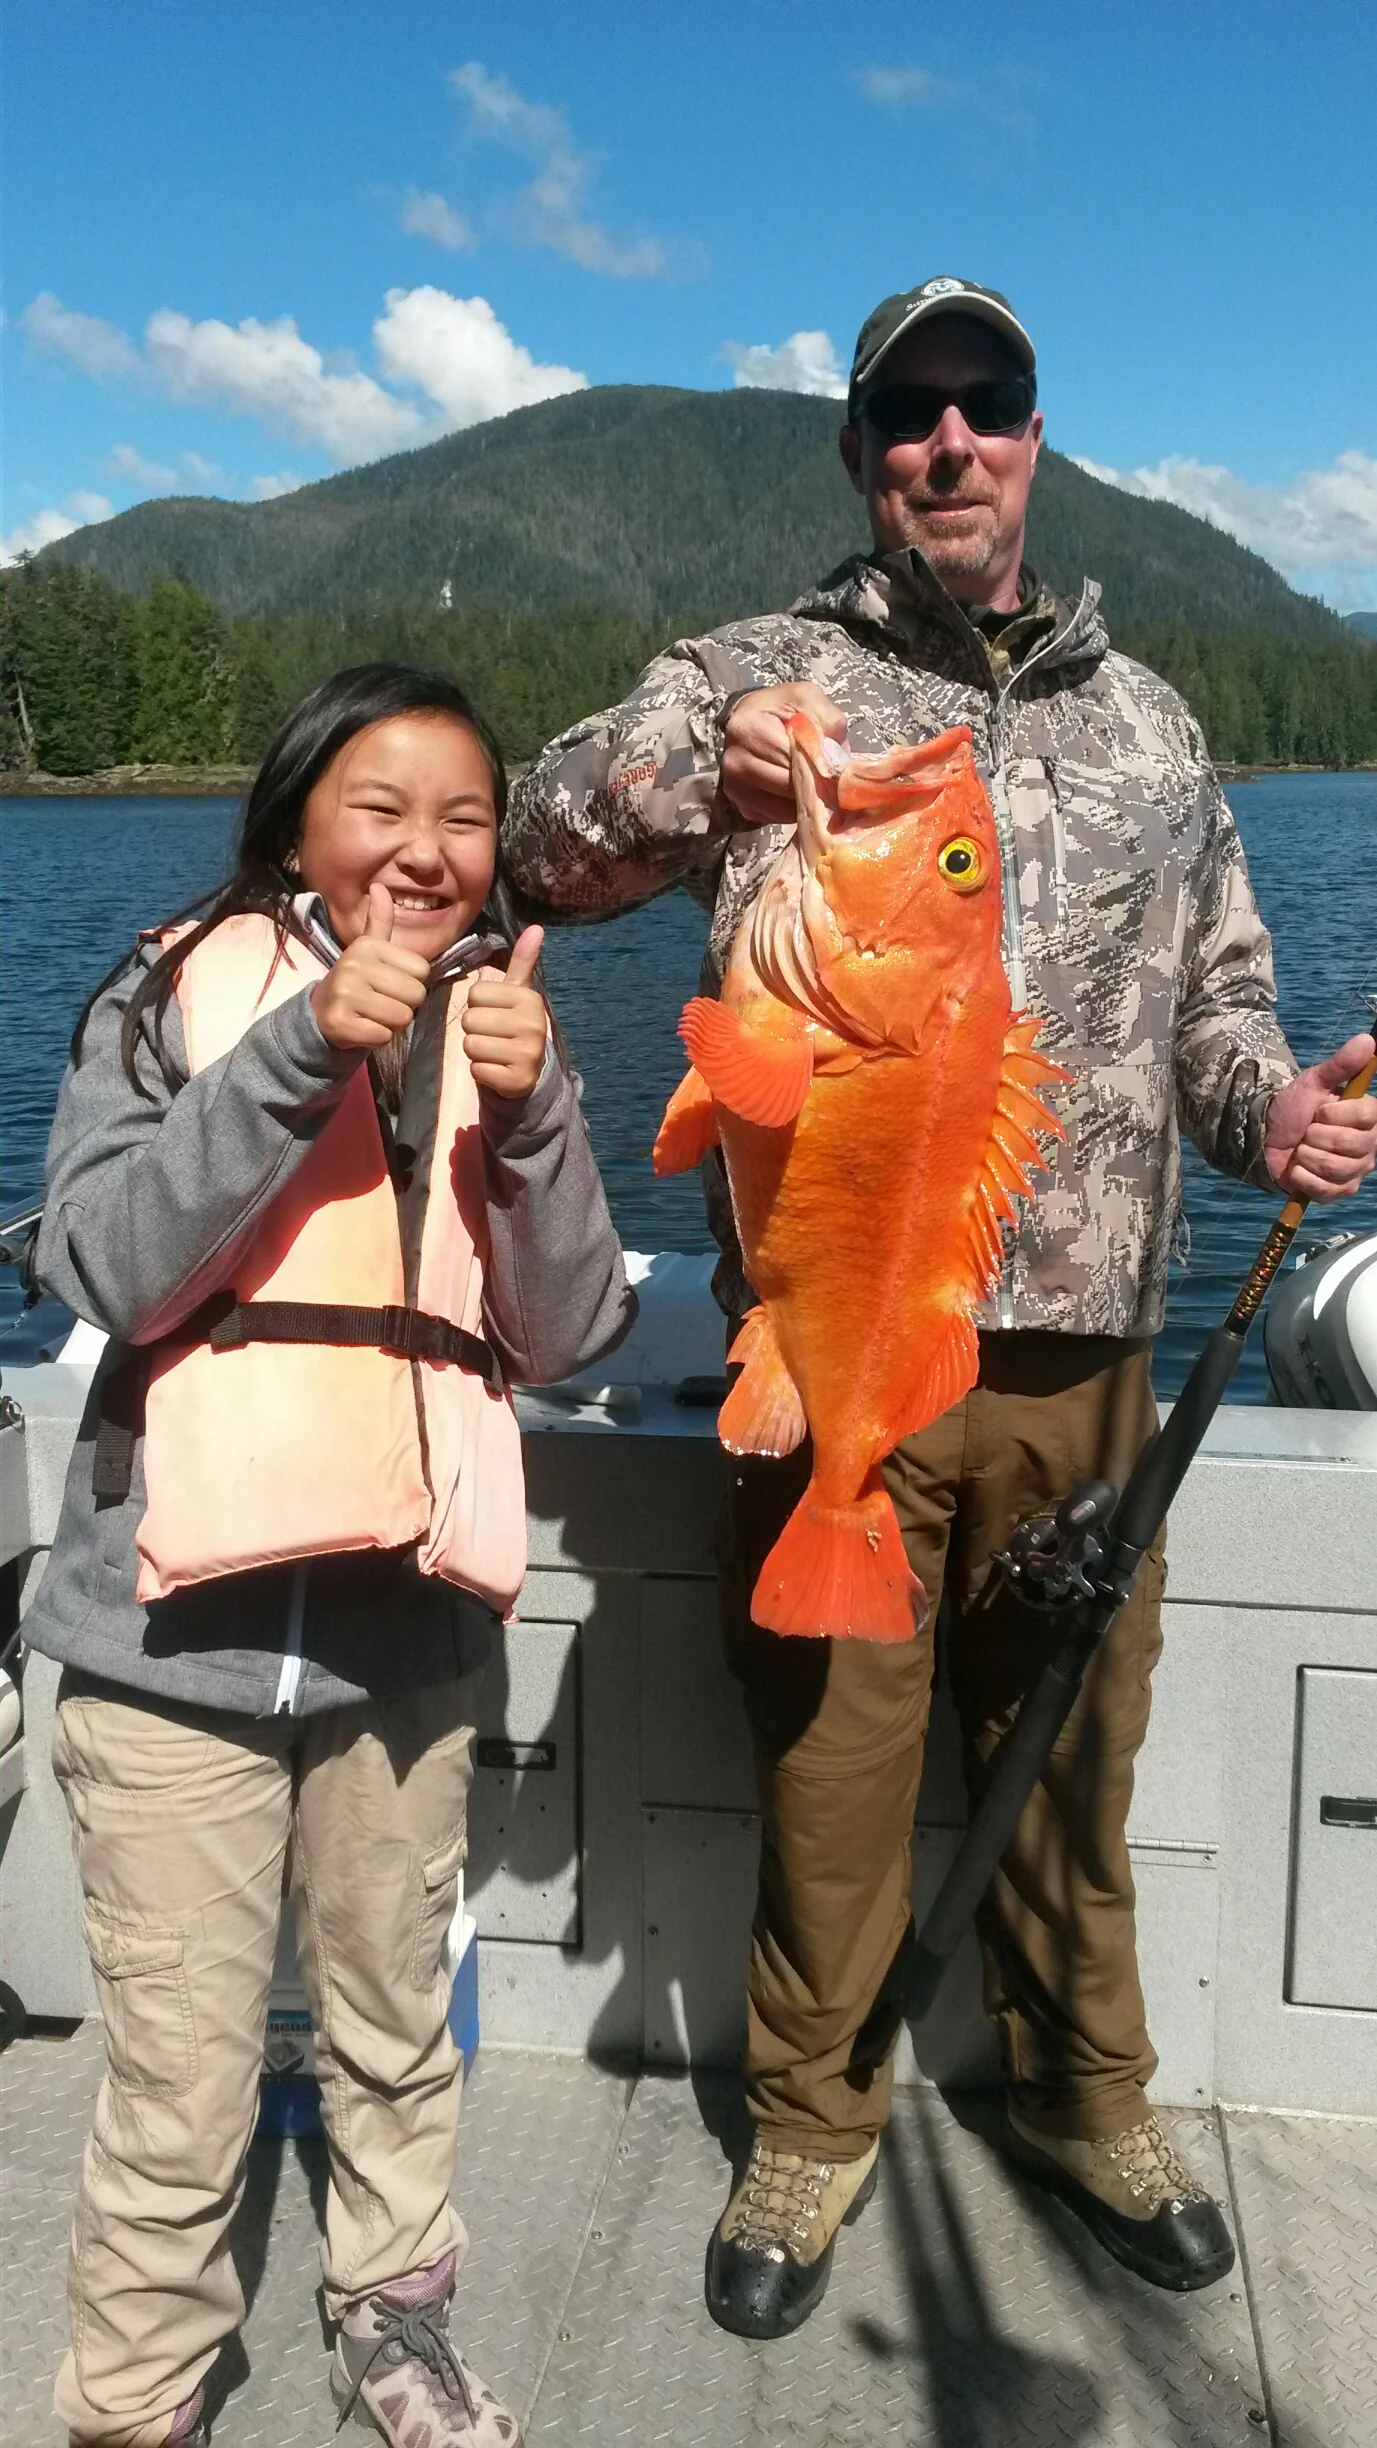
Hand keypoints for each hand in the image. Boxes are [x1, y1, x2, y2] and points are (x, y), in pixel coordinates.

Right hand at [310, 883, 429, 1050]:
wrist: (319, 1013)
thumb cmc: (356, 981)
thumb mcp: (368, 948)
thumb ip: (379, 920)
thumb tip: (379, 886)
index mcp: (367, 946)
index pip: (422, 971)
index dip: (411, 983)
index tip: (388, 983)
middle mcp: (354, 966)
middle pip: (416, 995)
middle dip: (405, 1005)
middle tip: (381, 1002)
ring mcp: (345, 995)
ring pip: (402, 1018)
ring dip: (392, 1023)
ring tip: (372, 1015)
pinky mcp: (340, 1022)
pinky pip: (384, 1036)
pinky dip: (377, 1038)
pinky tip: (362, 1028)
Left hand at [462, 925, 547, 1098]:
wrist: (531, 1073)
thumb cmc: (515, 1027)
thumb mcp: (518, 994)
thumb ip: (523, 961)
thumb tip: (537, 927)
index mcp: (529, 999)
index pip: (475, 994)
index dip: (478, 1006)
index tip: (495, 1015)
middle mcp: (532, 1024)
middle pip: (470, 1019)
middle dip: (475, 1030)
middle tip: (493, 1036)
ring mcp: (527, 1054)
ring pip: (471, 1045)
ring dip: (476, 1052)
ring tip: (494, 1052)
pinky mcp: (517, 1080)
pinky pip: (477, 1070)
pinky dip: (481, 1072)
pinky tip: (497, 1069)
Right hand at [720, 683, 848, 825]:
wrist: (751, 719)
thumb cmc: (781, 708)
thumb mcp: (806, 698)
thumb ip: (827, 719)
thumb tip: (837, 757)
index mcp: (748, 729)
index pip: (792, 758)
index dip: (819, 764)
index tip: (836, 767)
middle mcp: (735, 761)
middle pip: (787, 786)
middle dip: (814, 784)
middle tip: (833, 780)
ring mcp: (735, 788)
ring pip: (784, 807)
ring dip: (806, 800)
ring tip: (818, 784)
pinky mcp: (742, 806)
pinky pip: (777, 816)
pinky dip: (794, 809)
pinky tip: (800, 792)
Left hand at [1264, 1033, 1376, 1200]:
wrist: (1267, 1135)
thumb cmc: (1295, 1108)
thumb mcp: (1314, 1082)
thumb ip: (1342, 1064)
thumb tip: (1368, 1039)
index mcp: (1368, 1117)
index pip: (1366, 1116)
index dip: (1336, 1114)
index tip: (1319, 1111)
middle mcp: (1368, 1146)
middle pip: (1351, 1144)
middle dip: (1316, 1135)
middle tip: (1306, 1130)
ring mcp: (1354, 1172)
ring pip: (1335, 1167)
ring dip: (1307, 1155)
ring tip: (1301, 1147)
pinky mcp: (1338, 1192)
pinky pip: (1324, 1189)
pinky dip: (1302, 1176)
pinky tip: (1297, 1167)